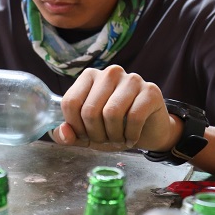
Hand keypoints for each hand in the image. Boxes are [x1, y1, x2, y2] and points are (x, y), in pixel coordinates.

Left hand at [49, 65, 180, 151]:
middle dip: (95, 134)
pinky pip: (134, 117)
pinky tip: (131, 139)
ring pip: (111, 113)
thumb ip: (69, 134)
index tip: (85, 136)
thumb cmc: (114, 128)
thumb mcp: (87, 134)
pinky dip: (130, 135)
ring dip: (113, 136)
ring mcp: (131, 79)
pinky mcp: (150, 90)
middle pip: (89, 110)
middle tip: (104, 141)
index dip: (75, 127)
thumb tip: (63, 133)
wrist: (150, 130)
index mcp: (89, 76)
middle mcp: (109, 73)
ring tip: (118, 139)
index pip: (70, 102)